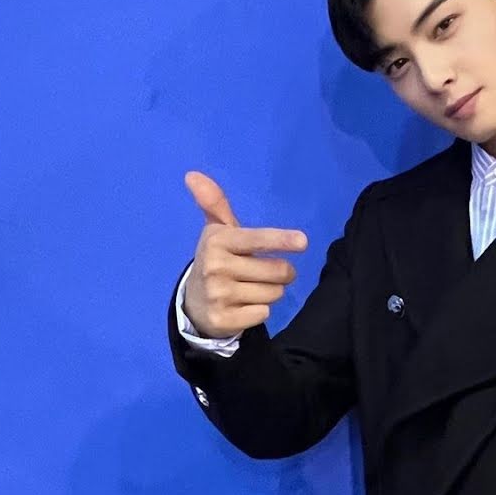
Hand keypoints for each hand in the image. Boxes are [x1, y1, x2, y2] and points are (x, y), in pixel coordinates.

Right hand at [182, 170, 307, 337]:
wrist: (195, 304)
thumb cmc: (218, 261)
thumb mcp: (218, 233)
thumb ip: (215, 203)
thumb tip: (193, 174)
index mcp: (218, 241)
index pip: (258, 239)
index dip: (281, 240)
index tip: (303, 242)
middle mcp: (216, 266)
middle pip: (277, 271)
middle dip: (282, 273)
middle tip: (267, 272)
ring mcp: (218, 295)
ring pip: (274, 293)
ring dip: (271, 292)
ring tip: (251, 289)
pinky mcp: (223, 319)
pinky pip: (263, 313)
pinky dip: (260, 311)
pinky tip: (244, 306)